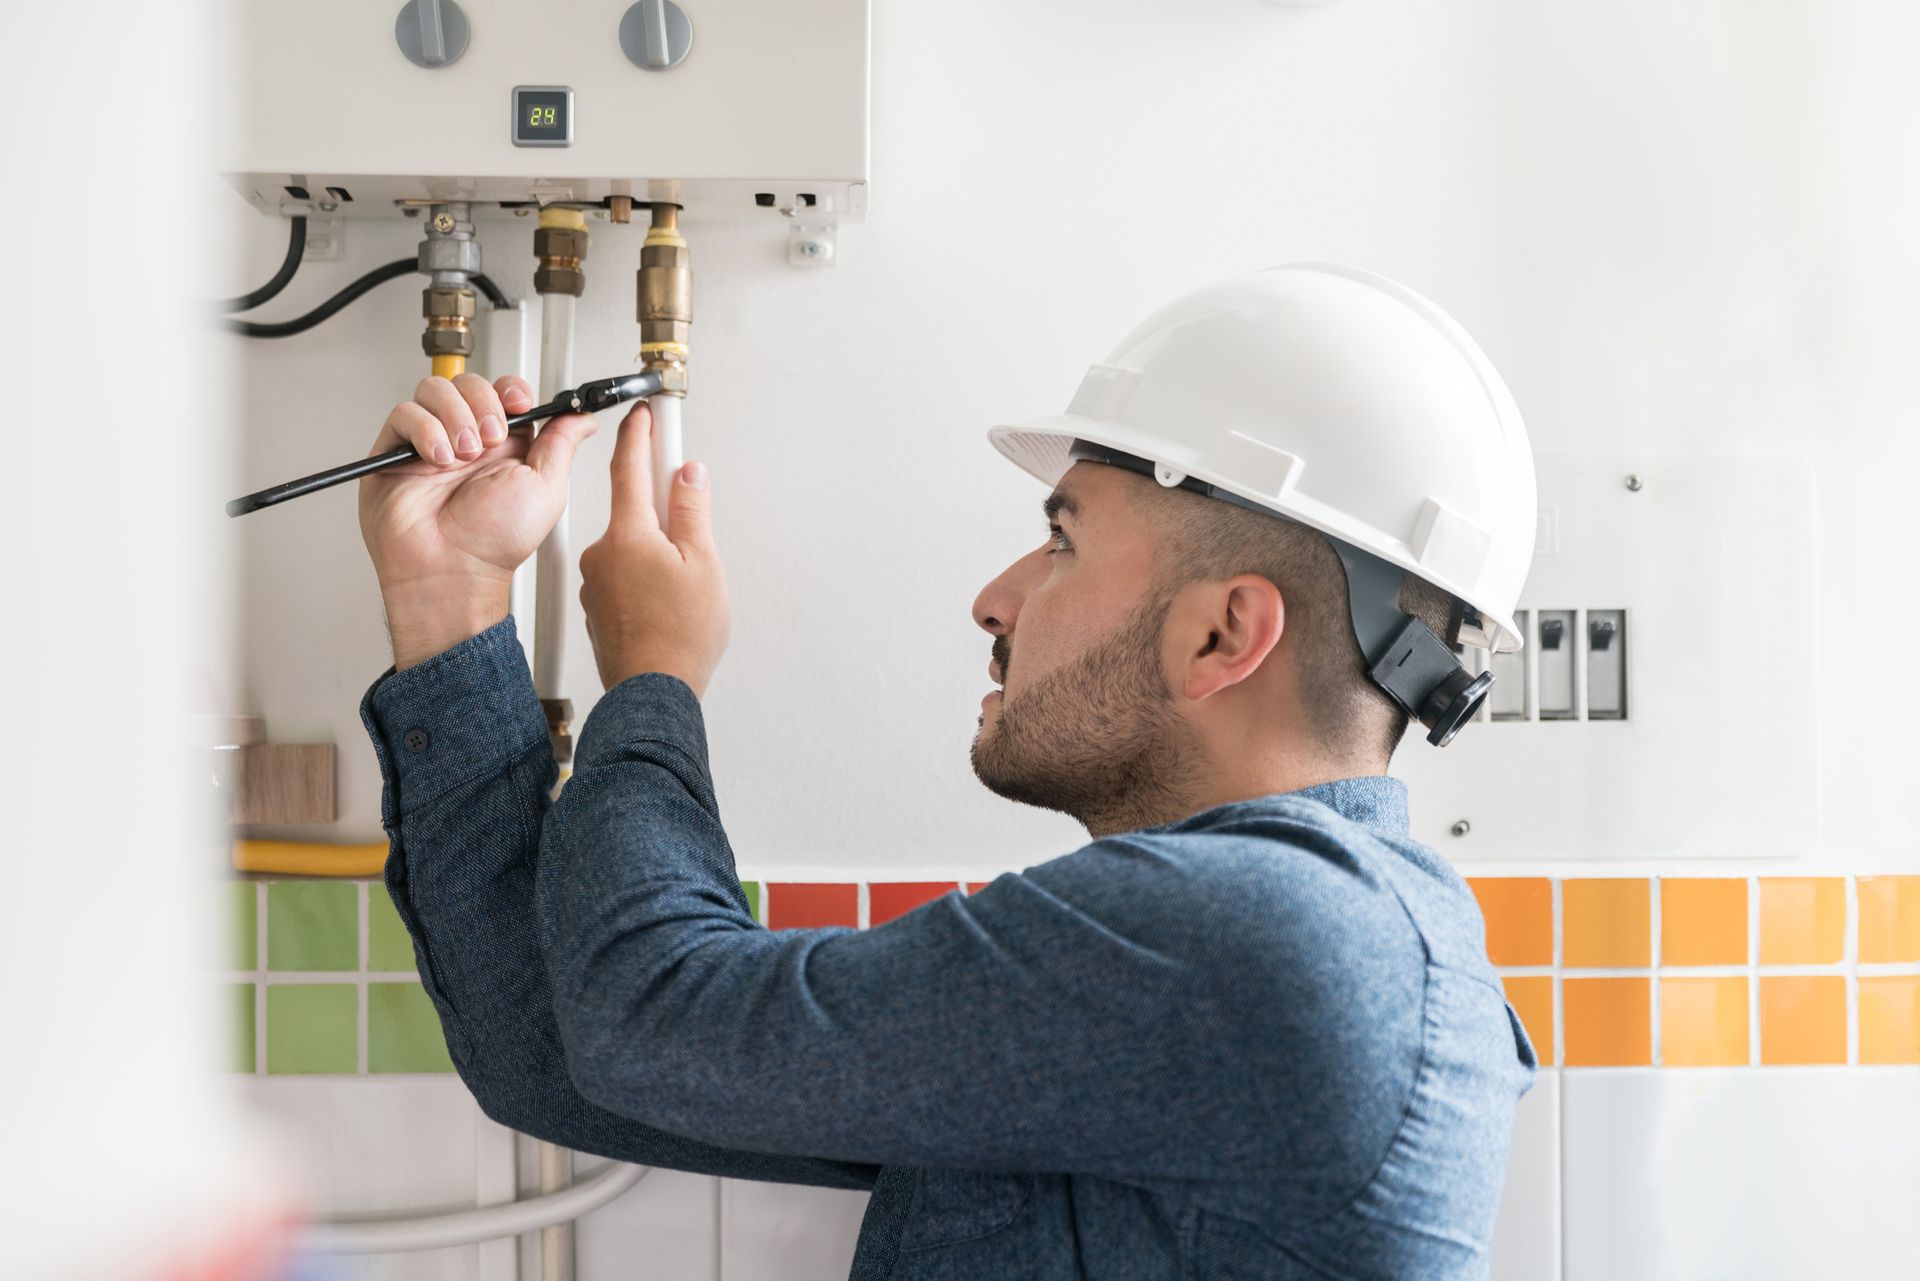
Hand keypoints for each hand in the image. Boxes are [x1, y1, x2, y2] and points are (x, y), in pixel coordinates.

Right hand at [358, 373, 596, 667]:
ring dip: (455, 415)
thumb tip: (583, 416)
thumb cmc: (497, 542)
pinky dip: (424, 429)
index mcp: (504, 446)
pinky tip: (438, 458)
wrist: (453, 570)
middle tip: (489, 438)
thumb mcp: (547, 488)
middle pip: (469, 383)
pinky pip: (404, 413)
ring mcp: (430, 443)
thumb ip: (562, 443)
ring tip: (463, 454)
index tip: (518, 403)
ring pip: (435, 390)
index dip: (510, 388)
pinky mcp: (396, 451)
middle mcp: (467, 440)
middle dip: (483, 403)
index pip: (503, 391)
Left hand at [578, 399, 729, 698]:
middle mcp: (602, 552)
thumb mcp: (704, 564)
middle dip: (665, 517)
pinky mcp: (597, 607)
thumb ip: (693, 512)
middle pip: (635, 513)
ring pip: (632, 549)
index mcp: (629, 534)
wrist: (653, 692)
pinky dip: (645, 580)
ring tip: (685, 589)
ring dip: (657, 555)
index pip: (629, 466)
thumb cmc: (679, 636)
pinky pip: (623, 577)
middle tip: (693, 541)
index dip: (639, 434)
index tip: (643, 413)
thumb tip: (687, 476)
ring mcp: (595, 582)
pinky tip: (667, 604)